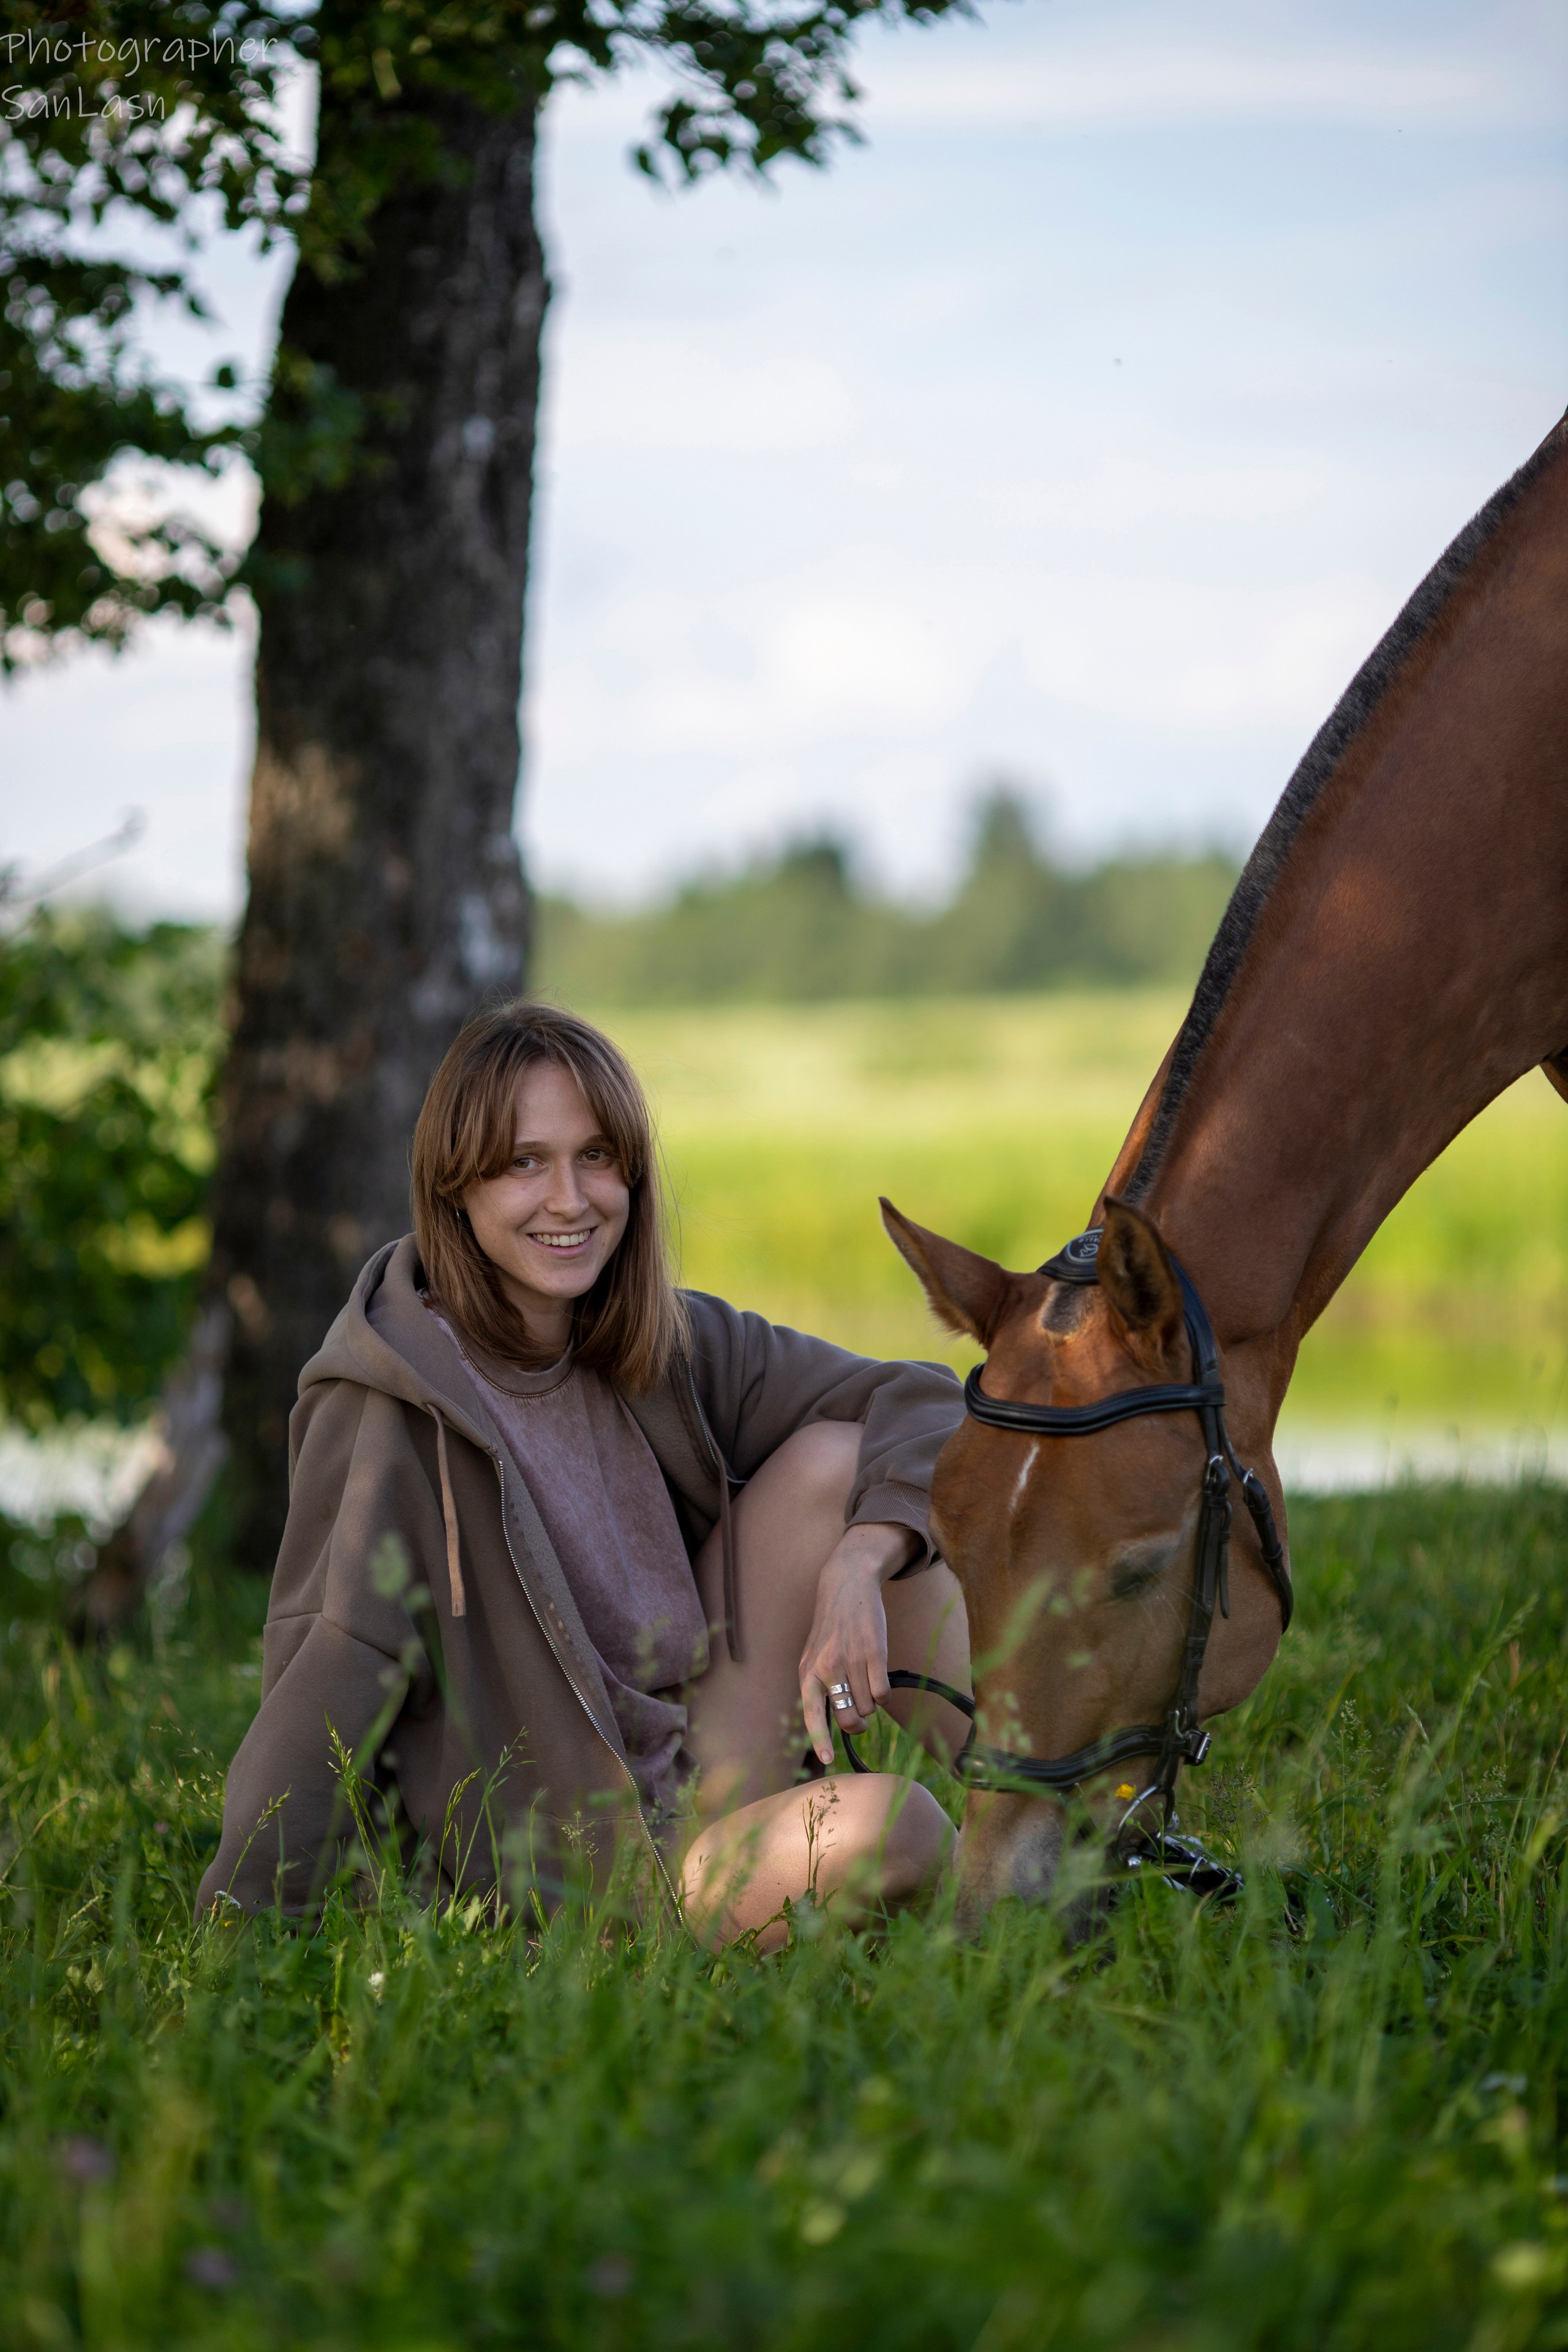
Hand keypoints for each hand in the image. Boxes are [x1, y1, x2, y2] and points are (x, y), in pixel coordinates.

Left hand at [800, 1521, 921, 1765]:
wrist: (847, 1587)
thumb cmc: (832, 1628)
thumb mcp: (814, 1656)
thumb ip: (818, 1687)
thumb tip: (832, 1725)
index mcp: (807, 1672)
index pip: (811, 1714)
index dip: (820, 1740)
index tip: (827, 1760)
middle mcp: (827, 1669)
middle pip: (848, 1719)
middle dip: (857, 1723)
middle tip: (860, 1716)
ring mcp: (851, 1662)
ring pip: (869, 1708)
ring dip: (870, 1701)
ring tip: (864, 1677)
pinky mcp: (875, 1655)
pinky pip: (883, 1694)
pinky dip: (883, 1692)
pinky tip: (877, 1674)